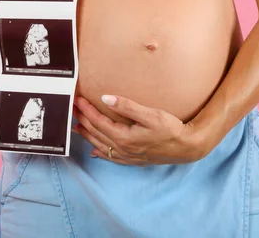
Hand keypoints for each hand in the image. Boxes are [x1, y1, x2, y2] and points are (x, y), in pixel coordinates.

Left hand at [72, 95, 210, 165]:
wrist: (187, 147)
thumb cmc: (171, 129)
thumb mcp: (150, 114)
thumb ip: (127, 107)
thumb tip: (105, 99)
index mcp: (124, 137)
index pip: (98, 121)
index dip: (87, 110)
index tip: (77, 100)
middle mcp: (122, 149)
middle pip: (96, 133)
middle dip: (82, 121)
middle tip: (71, 110)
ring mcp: (127, 156)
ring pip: (101, 145)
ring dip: (88, 136)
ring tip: (76, 128)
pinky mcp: (134, 160)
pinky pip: (112, 157)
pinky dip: (101, 153)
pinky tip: (96, 151)